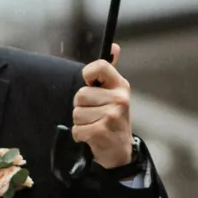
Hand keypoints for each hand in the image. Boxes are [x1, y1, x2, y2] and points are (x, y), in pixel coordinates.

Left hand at [72, 43, 132, 169]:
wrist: (120, 151)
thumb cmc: (113, 120)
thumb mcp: (115, 95)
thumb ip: (109, 73)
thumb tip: (114, 46)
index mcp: (120, 86)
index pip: (100, 66)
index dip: (88, 74)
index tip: (89, 84)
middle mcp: (118, 98)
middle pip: (80, 95)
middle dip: (81, 107)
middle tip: (93, 115)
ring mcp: (111, 115)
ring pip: (76, 113)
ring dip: (80, 123)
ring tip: (94, 126)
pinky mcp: (102, 131)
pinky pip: (77, 130)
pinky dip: (80, 136)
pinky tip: (92, 137)